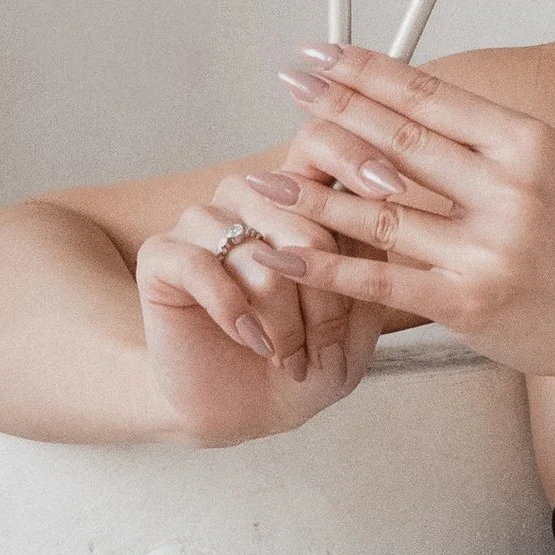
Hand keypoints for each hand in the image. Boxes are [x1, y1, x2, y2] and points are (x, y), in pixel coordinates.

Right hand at [134, 172, 387, 445]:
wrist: (243, 410)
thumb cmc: (309, 359)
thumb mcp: (361, 318)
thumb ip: (374, 263)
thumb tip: (384, 211)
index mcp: (300, 196)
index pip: (321, 143)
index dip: (354, 155)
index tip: (391, 187)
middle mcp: (250, 197)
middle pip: (305, 224)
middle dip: (327, 303)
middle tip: (327, 353)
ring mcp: (202, 221)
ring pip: (260, 258)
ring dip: (284, 321)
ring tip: (289, 359)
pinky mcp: (162, 255)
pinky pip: (204, 269)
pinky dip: (235, 312)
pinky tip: (253, 341)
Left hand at [241, 44, 554, 387]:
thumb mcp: (550, 169)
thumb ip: (483, 142)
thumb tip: (404, 102)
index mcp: (528, 144)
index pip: (432, 97)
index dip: (367, 72)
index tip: (322, 53)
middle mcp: (509, 190)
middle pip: (399, 142)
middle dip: (333, 109)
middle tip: (289, 84)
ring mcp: (487, 248)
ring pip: (380, 212)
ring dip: (312, 193)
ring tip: (263, 178)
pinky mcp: (467, 302)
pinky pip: (380, 280)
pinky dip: (324, 267)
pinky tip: (284, 254)